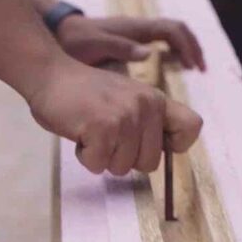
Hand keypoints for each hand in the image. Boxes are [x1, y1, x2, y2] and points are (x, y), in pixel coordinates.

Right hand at [27, 56, 202, 174]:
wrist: (50, 74)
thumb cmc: (84, 93)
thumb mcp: (126, 98)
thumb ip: (145, 121)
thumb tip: (155, 156)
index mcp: (155, 99)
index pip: (191, 127)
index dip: (175, 145)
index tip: (149, 143)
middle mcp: (146, 106)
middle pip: (150, 163)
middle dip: (123, 158)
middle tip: (105, 135)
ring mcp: (125, 116)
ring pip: (122, 168)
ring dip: (101, 157)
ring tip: (90, 130)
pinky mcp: (102, 127)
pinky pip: (98, 165)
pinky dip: (85, 157)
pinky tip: (80, 133)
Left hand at [55, 15, 205, 70]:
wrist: (56, 32)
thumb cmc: (73, 40)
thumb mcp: (93, 45)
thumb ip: (119, 47)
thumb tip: (150, 53)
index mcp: (133, 28)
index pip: (171, 29)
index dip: (186, 45)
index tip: (194, 66)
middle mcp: (137, 28)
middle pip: (175, 30)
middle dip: (191, 46)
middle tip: (201, 69)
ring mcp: (133, 34)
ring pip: (168, 35)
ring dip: (183, 48)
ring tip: (192, 70)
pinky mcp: (127, 42)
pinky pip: (157, 43)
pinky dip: (170, 53)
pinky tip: (170, 69)